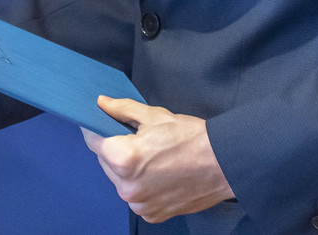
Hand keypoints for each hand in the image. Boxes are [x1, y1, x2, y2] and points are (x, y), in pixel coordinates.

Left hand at [81, 95, 232, 223]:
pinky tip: (158, 173)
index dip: (94, 128)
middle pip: (105, 161)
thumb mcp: (154, 116)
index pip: (93, 141)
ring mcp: (139, 204)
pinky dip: (141, 185)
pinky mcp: (152, 214)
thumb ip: (122, 110)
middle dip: (113, 148)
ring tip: (150, 157)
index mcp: (124, 159)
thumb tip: (102, 104)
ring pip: (119, 180)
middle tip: (132, 137)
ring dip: (126, 169)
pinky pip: (136, 196)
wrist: (224, 164)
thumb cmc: (191, 138)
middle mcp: (127, 187)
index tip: (98, 122)